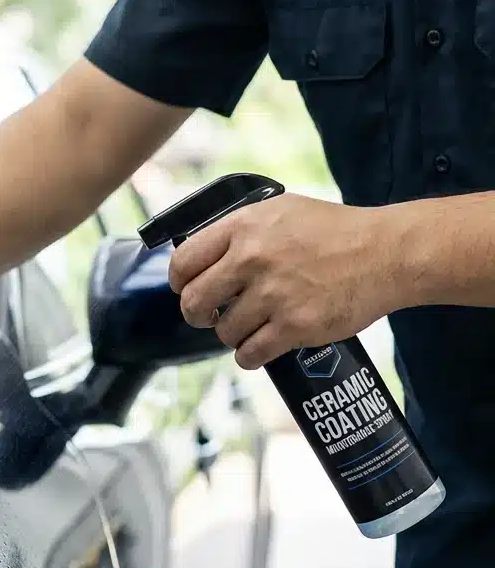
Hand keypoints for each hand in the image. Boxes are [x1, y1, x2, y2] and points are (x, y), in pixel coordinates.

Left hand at [168, 193, 399, 369]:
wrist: (387, 253)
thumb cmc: (334, 232)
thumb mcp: (280, 211)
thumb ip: (239, 231)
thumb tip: (201, 256)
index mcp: (244, 227)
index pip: (184, 262)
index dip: (180, 282)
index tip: (187, 290)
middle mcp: (253, 259)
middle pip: (194, 302)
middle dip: (198, 315)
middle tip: (211, 316)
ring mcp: (274, 294)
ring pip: (224, 332)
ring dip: (233, 334)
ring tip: (253, 325)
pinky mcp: (295, 325)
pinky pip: (249, 354)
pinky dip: (250, 355)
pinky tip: (261, 346)